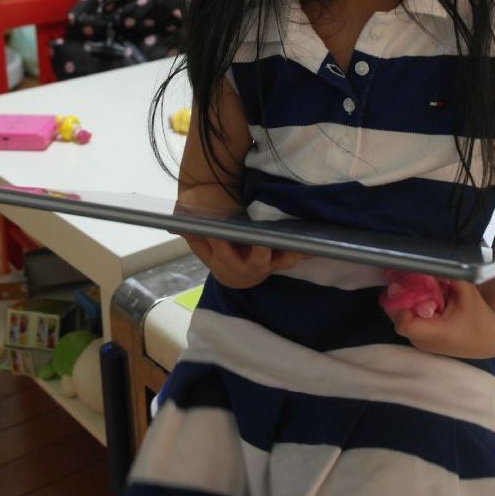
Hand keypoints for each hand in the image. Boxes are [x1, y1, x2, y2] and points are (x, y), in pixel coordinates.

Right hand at [184, 235, 309, 287]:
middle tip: (263, 245)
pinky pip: (295, 256)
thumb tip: (178, 222)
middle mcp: (250, 266)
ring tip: (299, 245)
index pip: (222, 253)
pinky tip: (316, 244)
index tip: (220, 234)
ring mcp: (269, 264)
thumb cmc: (219, 252)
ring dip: (289, 253)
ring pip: (280, 260)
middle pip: (255, 261)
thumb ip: (193, 233)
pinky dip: (305, 251)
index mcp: (226, 262)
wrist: (236, 273)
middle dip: (259, 254)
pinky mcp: (282, 259)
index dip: (221, 244)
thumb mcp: (202, 244)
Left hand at [383, 280, 494, 359]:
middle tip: (409, 282)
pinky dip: (411, 311)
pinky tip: (422, 300)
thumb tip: (433, 260)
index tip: (406, 287)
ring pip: (401, 321)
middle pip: (398, 319)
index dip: (401, 304)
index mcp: (436, 332)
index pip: (404, 323)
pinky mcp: (422, 342)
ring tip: (418, 291)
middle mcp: (425, 342)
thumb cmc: (479, 317)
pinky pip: (408, 323)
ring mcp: (422, 344)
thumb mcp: (467, 292)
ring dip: (406, 304)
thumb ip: (450, 275)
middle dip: (402, 299)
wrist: (488, 339)